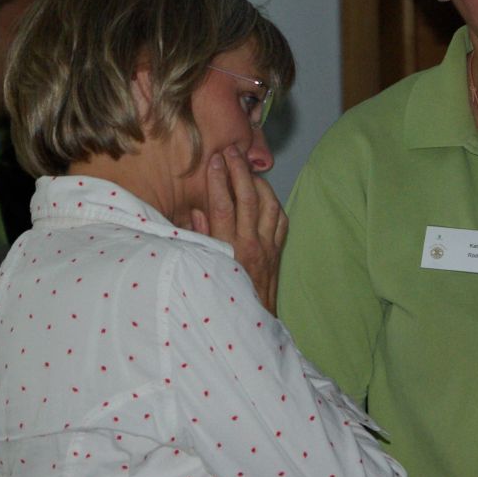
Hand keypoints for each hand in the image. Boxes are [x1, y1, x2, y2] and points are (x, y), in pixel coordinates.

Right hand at [190, 145, 288, 312]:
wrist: (249, 326)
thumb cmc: (219, 297)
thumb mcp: (201, 268)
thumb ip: (198, 239)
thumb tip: (197, 211)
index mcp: (227, 250)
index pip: (223, 206)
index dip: (218, 180)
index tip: (214, 160)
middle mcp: (251, 245)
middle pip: (248, 198)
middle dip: (239, 170)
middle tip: (232, 151)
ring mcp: (268, 248)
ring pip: (269, 204)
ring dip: (258, 182)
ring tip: (246, 169)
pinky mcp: (277, 253)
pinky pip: (280, 219)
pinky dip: (273, 203)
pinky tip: (263, 195)